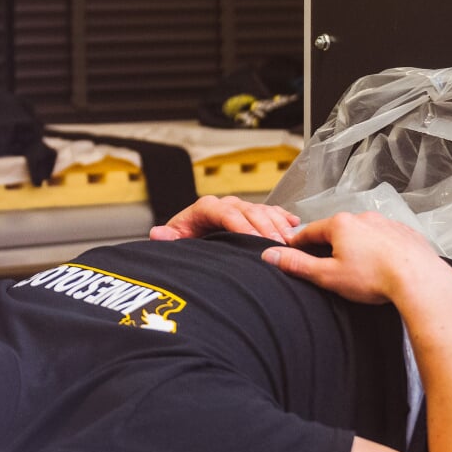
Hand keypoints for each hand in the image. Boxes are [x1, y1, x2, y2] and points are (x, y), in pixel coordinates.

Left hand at [149, 195, 299, 242]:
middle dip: (265, 227)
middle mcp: (225, 205)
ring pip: (263, 211)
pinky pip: (271, 212)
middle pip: (249, 211)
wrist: (191, 240)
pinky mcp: (253, 215)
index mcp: (205, 209)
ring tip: (289, 241)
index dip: (241, 226)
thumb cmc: (184, 241)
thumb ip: (168, 238)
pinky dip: (283, 218)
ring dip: (277, 225)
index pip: (225, 213)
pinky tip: (293, 225)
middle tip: (278, 245)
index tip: (254, 241)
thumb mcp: (175, 241)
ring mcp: (241, 209)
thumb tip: (158, 233)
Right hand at [261, 212, 451, 311]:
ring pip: (364, 234)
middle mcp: (364, 218)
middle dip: (331, 246)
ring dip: (357, 247)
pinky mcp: (406, 234)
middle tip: (329, 267)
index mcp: (341, 224)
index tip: (294, 251)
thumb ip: (298, 264)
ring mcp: (387, 224)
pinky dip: (381, 250)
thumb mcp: (327, 275)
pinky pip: (386, 240)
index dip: (300, 243)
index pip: (310, 231)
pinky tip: (382, 267)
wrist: (419, 280)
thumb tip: (271, 255)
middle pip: (338, 231)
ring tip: (359, 270)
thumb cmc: (375, 278)